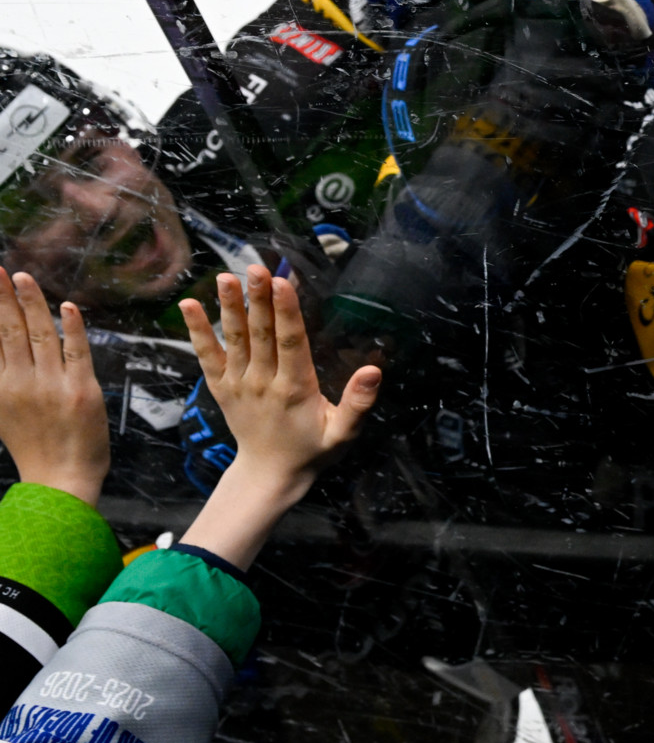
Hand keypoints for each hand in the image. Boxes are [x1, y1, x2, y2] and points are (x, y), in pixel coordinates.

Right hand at [0, 269, 107, 505]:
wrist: (60, 480)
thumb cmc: (35, 444)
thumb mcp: (3, 411)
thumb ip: (1, 376)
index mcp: (0, 387)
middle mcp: (21, 383)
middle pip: (9, 332)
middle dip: (1, 298)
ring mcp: (52, 386)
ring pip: (41, 335)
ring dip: (32, 304)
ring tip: (23, 278)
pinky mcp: (82, 391)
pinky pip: (78, 353)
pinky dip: (73, 329)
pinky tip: (68, 307)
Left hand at [177, 265, 379, 567]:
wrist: (269, 474)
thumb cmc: (312, 450)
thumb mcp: (343, 434)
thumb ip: (358, 403)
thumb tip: (374, 370)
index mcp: (294, 389)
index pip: (291, 343)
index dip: (286, 312)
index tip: (283, 283)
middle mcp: (262, 382)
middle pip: (260, 334)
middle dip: (258, 299)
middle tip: (256, 267)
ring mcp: (238, 384)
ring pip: (234, 339)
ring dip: (229, 306)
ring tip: (226, 277)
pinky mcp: (221, 387)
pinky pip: (207, 356)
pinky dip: (197, 331)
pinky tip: (189, 306)